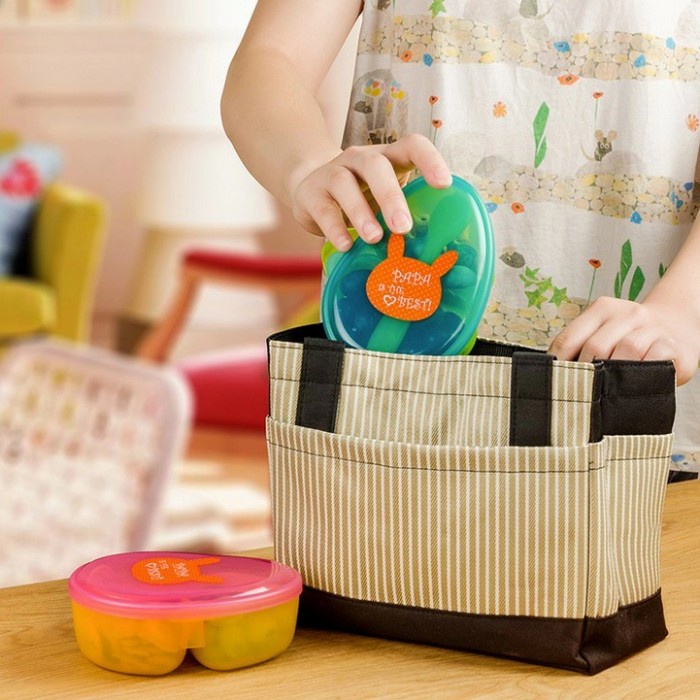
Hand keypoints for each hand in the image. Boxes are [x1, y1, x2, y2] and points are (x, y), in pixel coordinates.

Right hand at [287, 134, 452, 250]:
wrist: (311, 189)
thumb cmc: (361, 198)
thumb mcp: (384, 200)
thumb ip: (404, 214)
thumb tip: (432, 253)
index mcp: (388, 158)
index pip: (412, 145)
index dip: (429, 160)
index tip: (444, 184)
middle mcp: (361, 159)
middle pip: (377, 166)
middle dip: (391, 197)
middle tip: (403, 227)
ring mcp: (333, 172)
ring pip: (345, 184)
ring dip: (361, 212)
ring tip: (374, 238)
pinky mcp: (311, 193)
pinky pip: (324, 209)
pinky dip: (335, 228)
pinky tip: (346, 245)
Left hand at [548, 296, 699, 384]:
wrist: (675, 328)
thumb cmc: (628, 340)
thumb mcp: (604, 335)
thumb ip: (581, 349)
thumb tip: (554, 378)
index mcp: (601, 309)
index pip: (569, 338)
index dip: (558, 365)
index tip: (553, 384)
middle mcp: (627, 313)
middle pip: (595, 346)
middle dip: (585, 374)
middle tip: (579, 395)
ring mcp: (650, 327)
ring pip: (626, 349)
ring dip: (614, 374)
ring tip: (605, 393)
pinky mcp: (671, 344)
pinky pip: (654, 358)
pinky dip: (641, 372)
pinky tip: (634, 383)